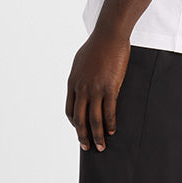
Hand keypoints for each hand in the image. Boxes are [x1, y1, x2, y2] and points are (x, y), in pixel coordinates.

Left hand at [65, 31, 130, 151]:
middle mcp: (81, 88)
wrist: (109, 35)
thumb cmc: (97, 45)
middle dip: (82, 136)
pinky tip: (112, 130)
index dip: (74, 123)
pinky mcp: (109, 88)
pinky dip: (109, 124)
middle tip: (86, 147)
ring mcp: (95, 89)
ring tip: (101, 147)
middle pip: (79, 119)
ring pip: (94, 120)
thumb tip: (81, 85)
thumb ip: (79, 76)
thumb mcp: (81, 61)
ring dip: (96, 136)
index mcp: (72, 82)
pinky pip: (108, 112)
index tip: (80, 129)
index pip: (69, 110)